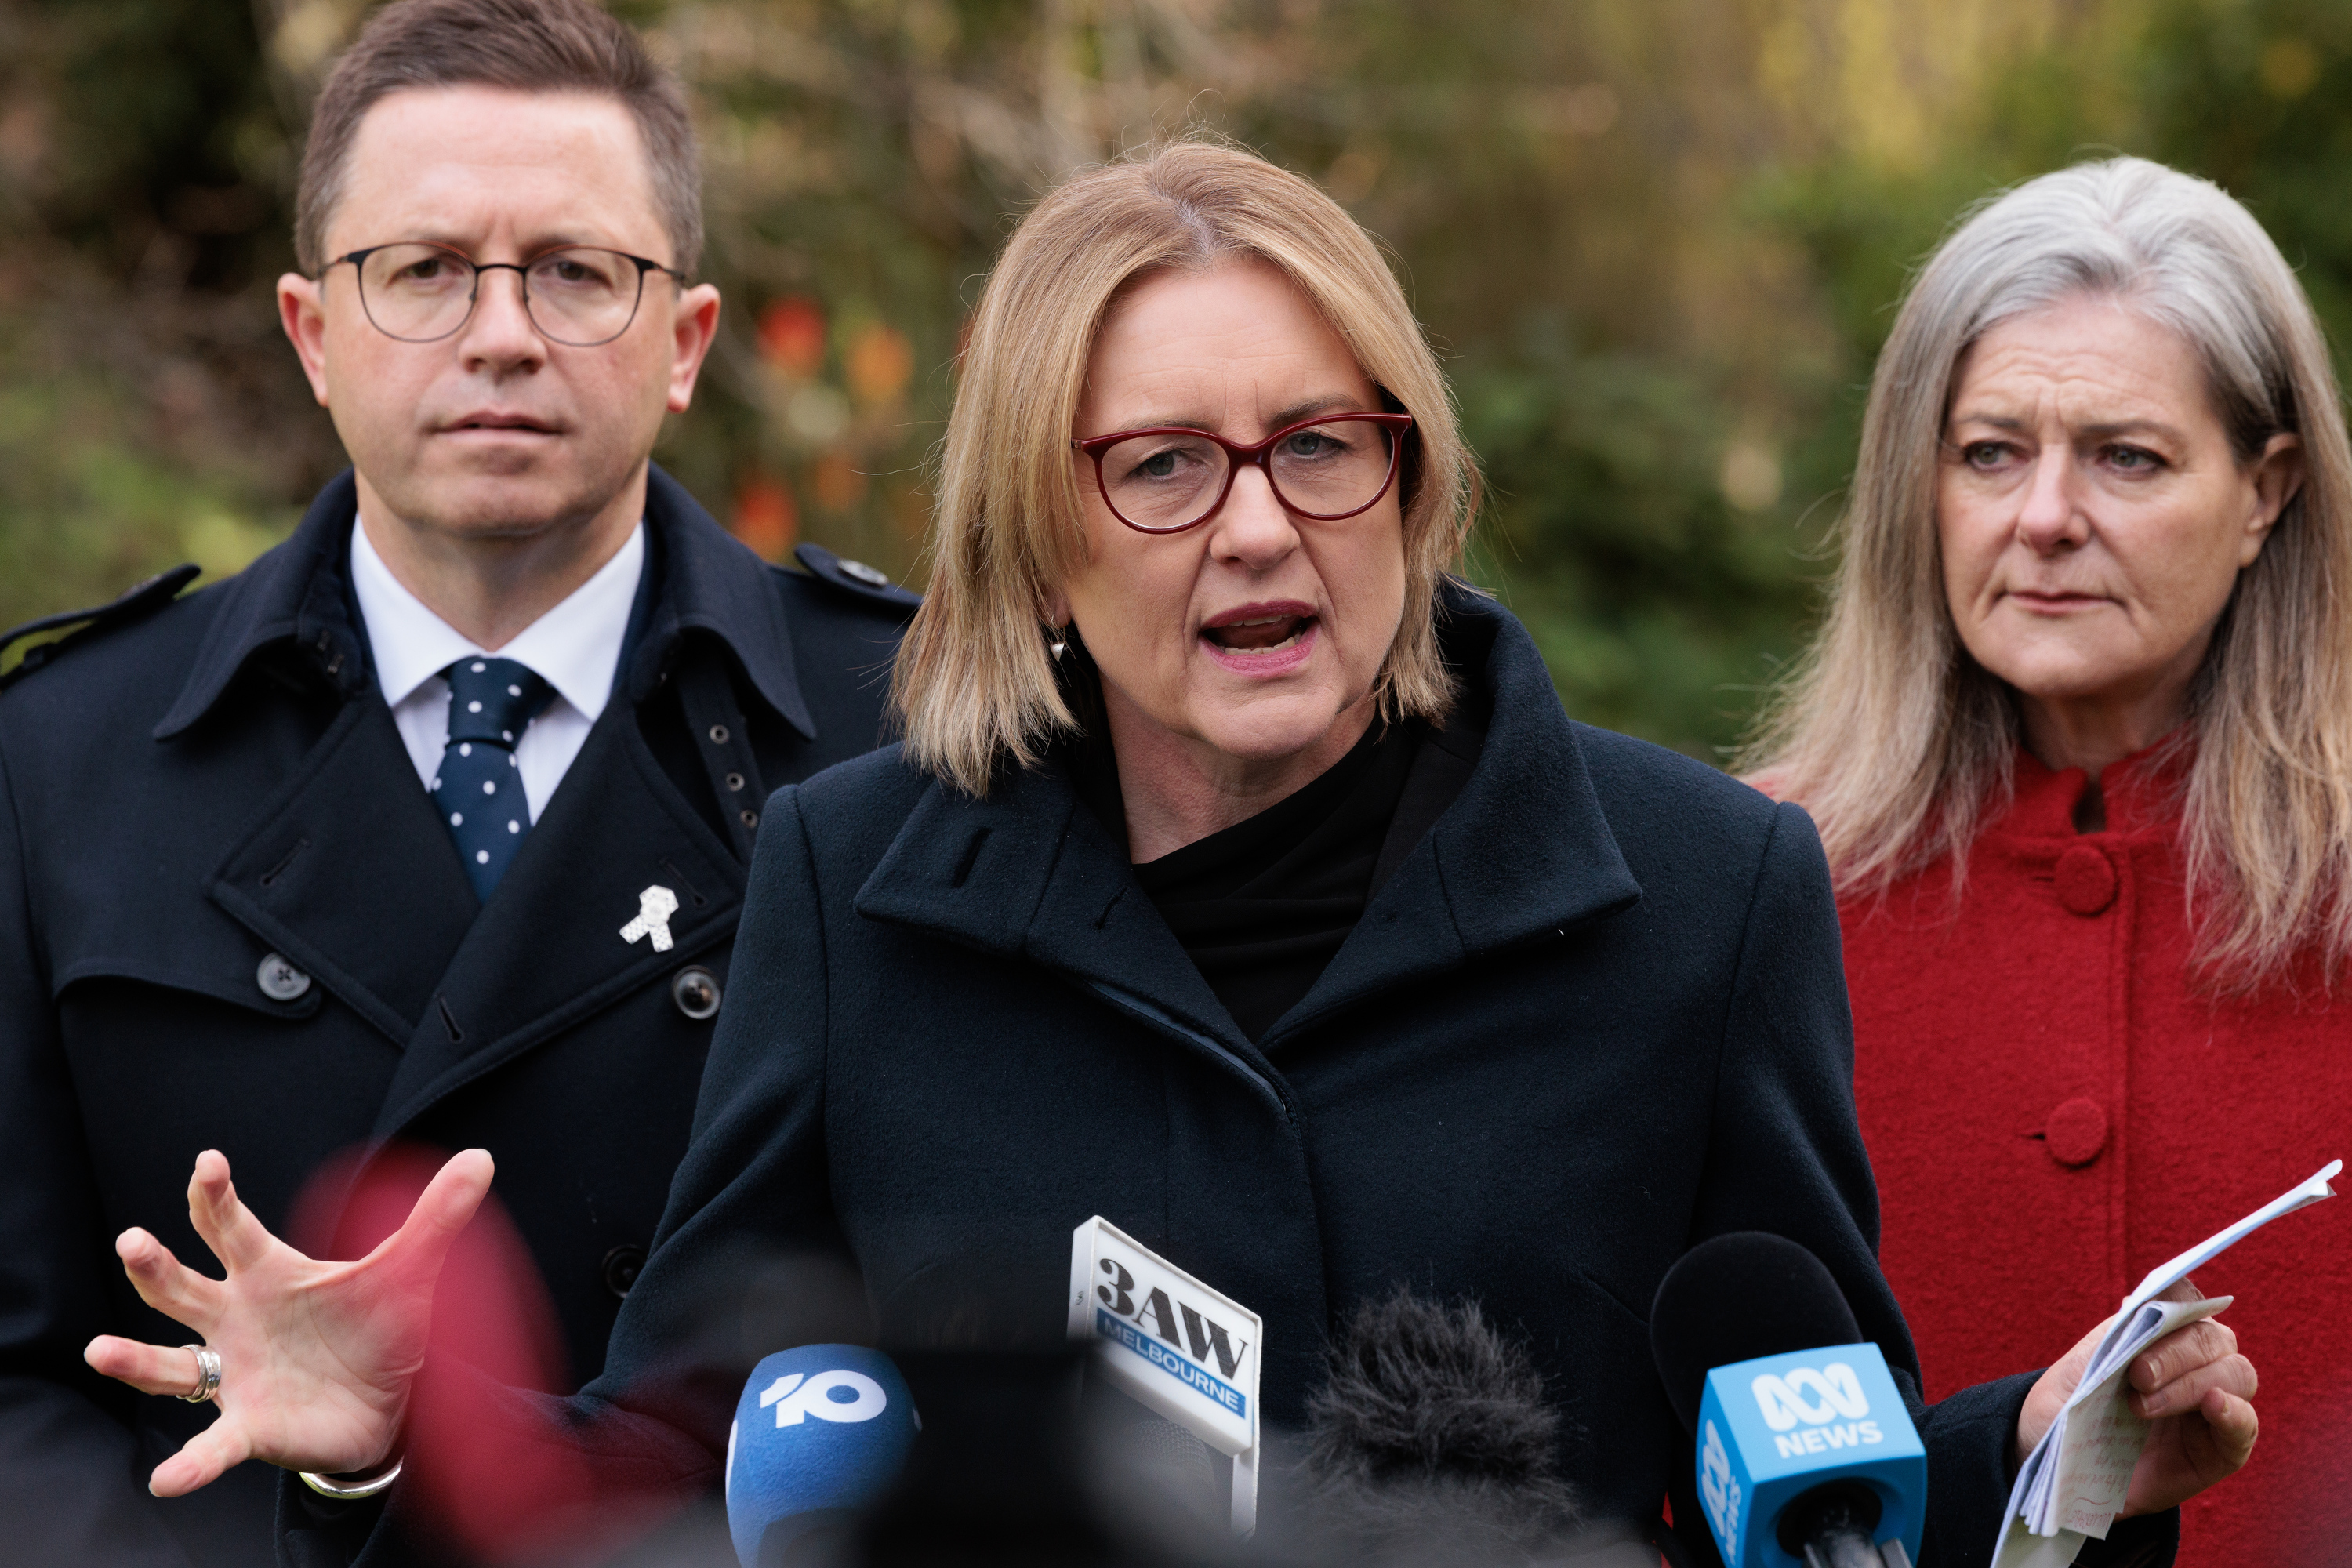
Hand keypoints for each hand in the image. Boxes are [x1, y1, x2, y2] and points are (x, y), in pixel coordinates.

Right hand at [83, 1146, 493, 1496]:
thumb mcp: (409, 1272)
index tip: (208, 1163)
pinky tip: (168, 1479)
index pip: (230, 1226)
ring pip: (170, 1365)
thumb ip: (436, 1218)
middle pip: (180, 1286)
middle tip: (133, 1240)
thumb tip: (479, 1157)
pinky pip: (210, 1445)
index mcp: (267, 1273)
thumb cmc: (378, 1328)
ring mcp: (231, 1374)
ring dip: (134, 1359)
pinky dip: (191, 1463)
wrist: (386, 1405)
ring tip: (101, 1350)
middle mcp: (234, 1319)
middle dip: (154, 1265)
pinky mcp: (246, 1426)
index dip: (215, 1195)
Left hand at [2014, 1278, 2258, 1516]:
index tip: (2149, 1315)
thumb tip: (2139, 1305)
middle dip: (2176, 1353)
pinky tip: (2214, 1406)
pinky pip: (2246, 1426)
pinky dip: (2235, 1413)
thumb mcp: (2077, 1372)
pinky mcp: (2221, 1450)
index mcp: (2158, 1337)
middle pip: (2214, 1340)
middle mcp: (2194, 1365)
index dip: (2177, 1303)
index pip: (2187, 1304)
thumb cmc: (2065, 1414)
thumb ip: (2112, 1340)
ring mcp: (2212, 1406)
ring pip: (2236, 1374)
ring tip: (2143, 1406)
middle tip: (2136, 1376)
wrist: (2059, 1470)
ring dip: (2193, 1383)